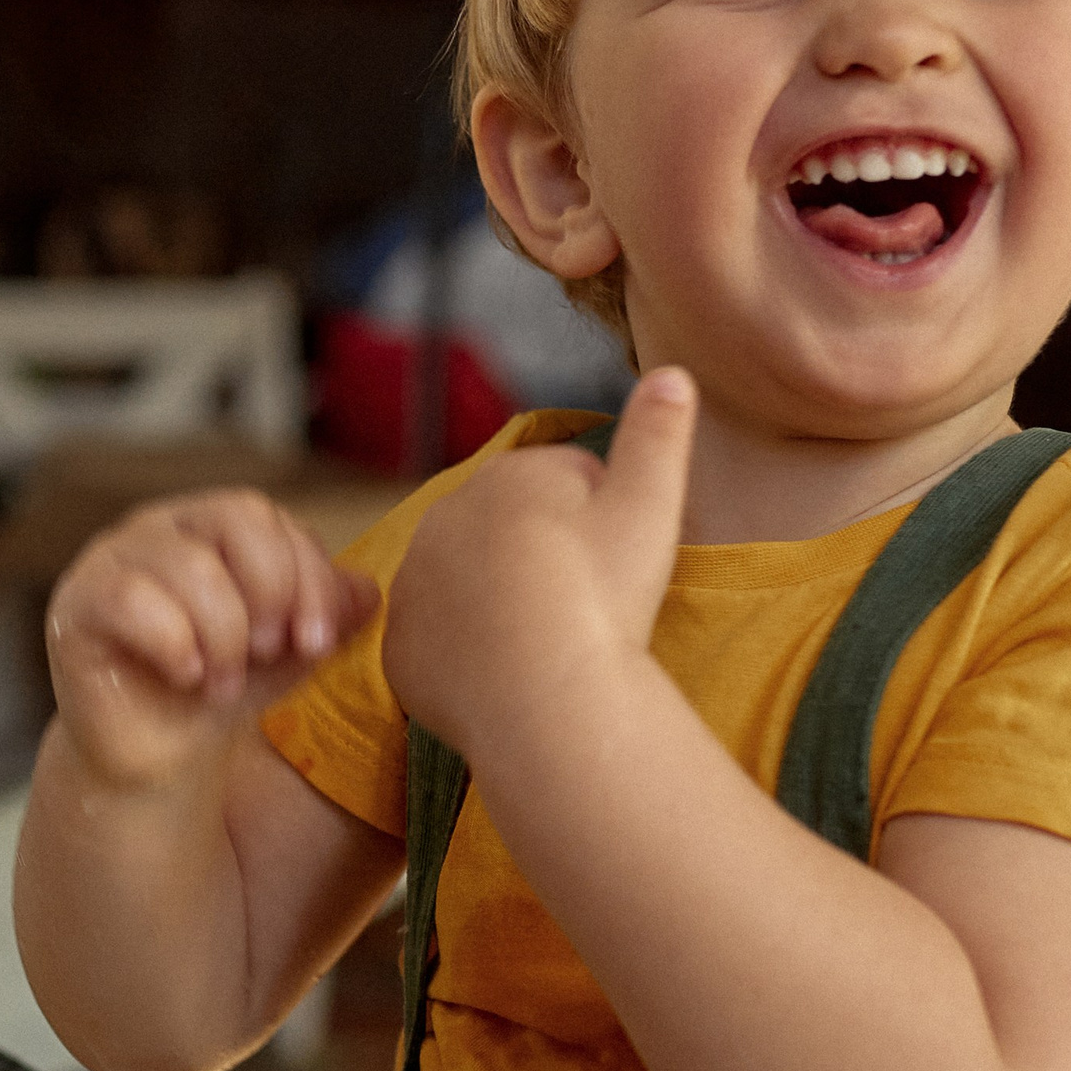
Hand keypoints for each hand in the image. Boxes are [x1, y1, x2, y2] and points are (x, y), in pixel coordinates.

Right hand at [45, 492, 379, 792]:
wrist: (157, 757)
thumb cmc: (220, 692)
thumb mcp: (287, 654)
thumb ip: (327, 616)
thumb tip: (370, 592)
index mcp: (210, 525)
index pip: (266, 516)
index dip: (305, 576)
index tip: (318, 642)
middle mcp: (159, 527)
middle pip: (235, 519)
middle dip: (270, 595)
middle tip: (268, 654)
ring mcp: (111, 559)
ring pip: (190, 565)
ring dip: (224, 636)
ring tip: (223, 683)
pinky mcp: (78, 604)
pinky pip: (132, 600)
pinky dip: (176, 645)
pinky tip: (187, 678)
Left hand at [383, 369, 697, 749]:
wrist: (546, 698)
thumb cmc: (604, 596)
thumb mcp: (650, 505)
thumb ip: (659, 435)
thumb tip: (671, 373)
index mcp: (505, 476)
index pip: (565, 486)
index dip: (602, 524)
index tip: (616, 567)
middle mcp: (444, 519)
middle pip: (512, 535)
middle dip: (545, 559)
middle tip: (586, 609)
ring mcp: (414, 585)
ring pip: (471, 587)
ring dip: (502, 605)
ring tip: (549, 644)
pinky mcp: (399, 648)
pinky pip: (443, 646)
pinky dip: (470, 657)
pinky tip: (509, 676)